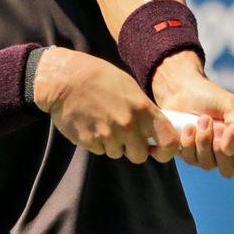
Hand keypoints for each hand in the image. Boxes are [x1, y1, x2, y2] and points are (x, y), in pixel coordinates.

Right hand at [34, 47, 178, 163]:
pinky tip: (91, 123)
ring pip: (117, 153)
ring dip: (112, 144)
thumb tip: (155, 129)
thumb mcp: (129, 87)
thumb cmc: (98, 78)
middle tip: (125, 135)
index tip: (159, 149)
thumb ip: (144, 110)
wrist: (65, 79)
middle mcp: (128, 125)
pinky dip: (97, 142)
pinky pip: (99, 150)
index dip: (166, 150)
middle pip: (140, 155)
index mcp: (142, 109)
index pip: (168, 141)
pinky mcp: (89, 141)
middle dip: (133, 149)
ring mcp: (108, 135)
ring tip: (103, 122)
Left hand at [152, 51, 233, 179]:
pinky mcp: (191, 155)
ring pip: (208, 165)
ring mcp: (209, 156)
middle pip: (230, 170)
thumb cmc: (211, 96)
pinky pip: (191, 160)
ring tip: (201, 120)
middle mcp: (230, 153)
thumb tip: (229, 150)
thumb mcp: (232, 105)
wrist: (182, 90)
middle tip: (216, 125)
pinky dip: (189, 142)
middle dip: (219, 148)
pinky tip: (188, 127)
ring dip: (203, 140)